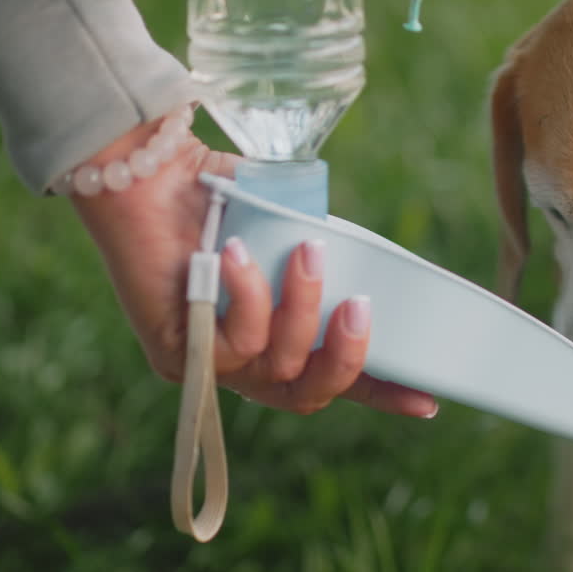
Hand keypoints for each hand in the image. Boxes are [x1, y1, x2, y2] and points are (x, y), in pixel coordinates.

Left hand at [69, 116, 437, 417]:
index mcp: (274, 337)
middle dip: (346, 356)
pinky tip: (236, 253)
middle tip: (359, 306)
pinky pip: (233, 344)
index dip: (381, 393)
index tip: (426, 402)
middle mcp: (244, 363)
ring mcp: (210, 365)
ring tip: (306, 253)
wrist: (145, 169)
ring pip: (278, 369)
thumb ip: (328, 262)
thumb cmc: (220, 192)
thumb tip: (376, 283)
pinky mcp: (179, 354)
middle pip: (308, 395)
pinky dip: (247, 296)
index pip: (332, 378)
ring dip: (301, 308)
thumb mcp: (293, 229)